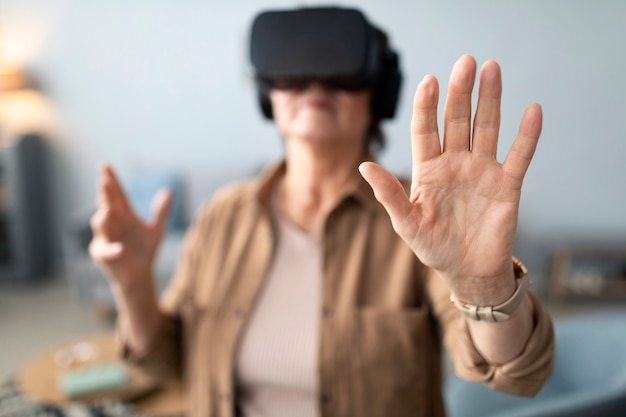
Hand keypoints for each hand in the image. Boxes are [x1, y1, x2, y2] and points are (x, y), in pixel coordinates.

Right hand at [89, 164, 172, 289]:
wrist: (140, 274)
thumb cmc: (145, 249)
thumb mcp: (157, 229)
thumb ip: (161, 211)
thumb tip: (169, 191)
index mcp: (123, 214)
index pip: (116, 194)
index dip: (111, 180)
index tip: (104, 166)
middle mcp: (112, 223)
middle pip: (106, 205)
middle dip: (105, 194)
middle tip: (104, 182)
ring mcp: (105, 238)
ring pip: (100, 225)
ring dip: (103, 218)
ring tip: (108, 210)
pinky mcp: (102, 254)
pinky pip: (105, 251)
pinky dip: (112, 249)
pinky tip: (121, 248)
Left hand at [359, 54, 541, 303]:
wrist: (468, 271)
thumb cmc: (433, 247)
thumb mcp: (407, 223)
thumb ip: (388, 194)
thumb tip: (364, 165)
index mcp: (428, 168)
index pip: (426, 129)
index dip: (427, 106)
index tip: (429, 81)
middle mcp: (455, 162)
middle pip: (458, 120)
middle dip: (461, 92)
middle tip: (466, 61)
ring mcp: (482, 170)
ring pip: (487, 127)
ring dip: (491, 99)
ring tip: (492, 69)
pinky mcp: (507, 184)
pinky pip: (519, 155)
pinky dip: (526, 135)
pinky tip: (532, 110)